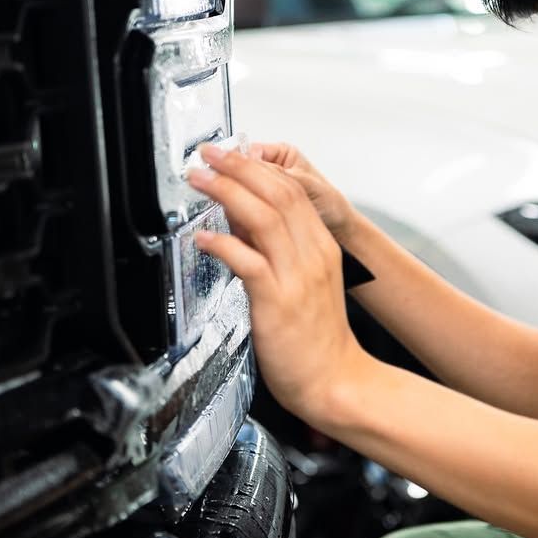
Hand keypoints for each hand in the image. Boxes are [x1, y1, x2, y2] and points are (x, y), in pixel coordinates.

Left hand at [188, 144, 368, 423]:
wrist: (337, 382)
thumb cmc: (318, 340)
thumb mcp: (305, 283)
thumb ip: (277, 250)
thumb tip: (242, 221)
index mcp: (321, 247)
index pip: (292, 190)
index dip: (258, 166)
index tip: (231, 155)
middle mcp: (312, 255)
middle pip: (277, 192)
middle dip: (239, 167)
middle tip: (209, 155)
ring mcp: (296, 277)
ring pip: (262, 217)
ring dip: (226, 191)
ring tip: (200, 180)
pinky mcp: (277, 301)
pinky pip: (247, 261)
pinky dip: (223, 243)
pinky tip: (204, 237)